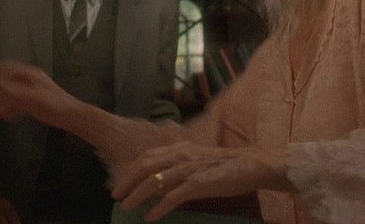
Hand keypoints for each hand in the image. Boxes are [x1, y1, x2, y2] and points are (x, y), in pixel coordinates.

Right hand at [0, 59, 73, 126]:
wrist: (69, 115)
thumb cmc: (55, 102)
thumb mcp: (35, 96)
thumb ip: (17, 91)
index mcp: (31, 75)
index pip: (11, 68)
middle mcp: (29, 82)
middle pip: (9, 81)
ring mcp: (30, 93)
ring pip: (11, 94)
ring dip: (1, 100)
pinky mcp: (31, 104)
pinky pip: (16, 104)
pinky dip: (8, 108)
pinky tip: (4, 115)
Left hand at [111, 141, 279, 221]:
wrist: (249, 165)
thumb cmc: (223, 164)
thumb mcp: (196, 159)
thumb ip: (176, 167)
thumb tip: (157, 182)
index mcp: (179, 149)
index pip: (147, 157)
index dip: (130, 170)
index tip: (120, 182)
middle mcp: (181, 156)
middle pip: (145, 167)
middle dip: (127, 182)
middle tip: (115, 196)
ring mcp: (189, 170)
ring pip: (155, 182)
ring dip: (137, 195)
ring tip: (126, 207)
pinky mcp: (198, 184)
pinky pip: (172, 198)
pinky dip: (158, 208)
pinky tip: (150, 218)